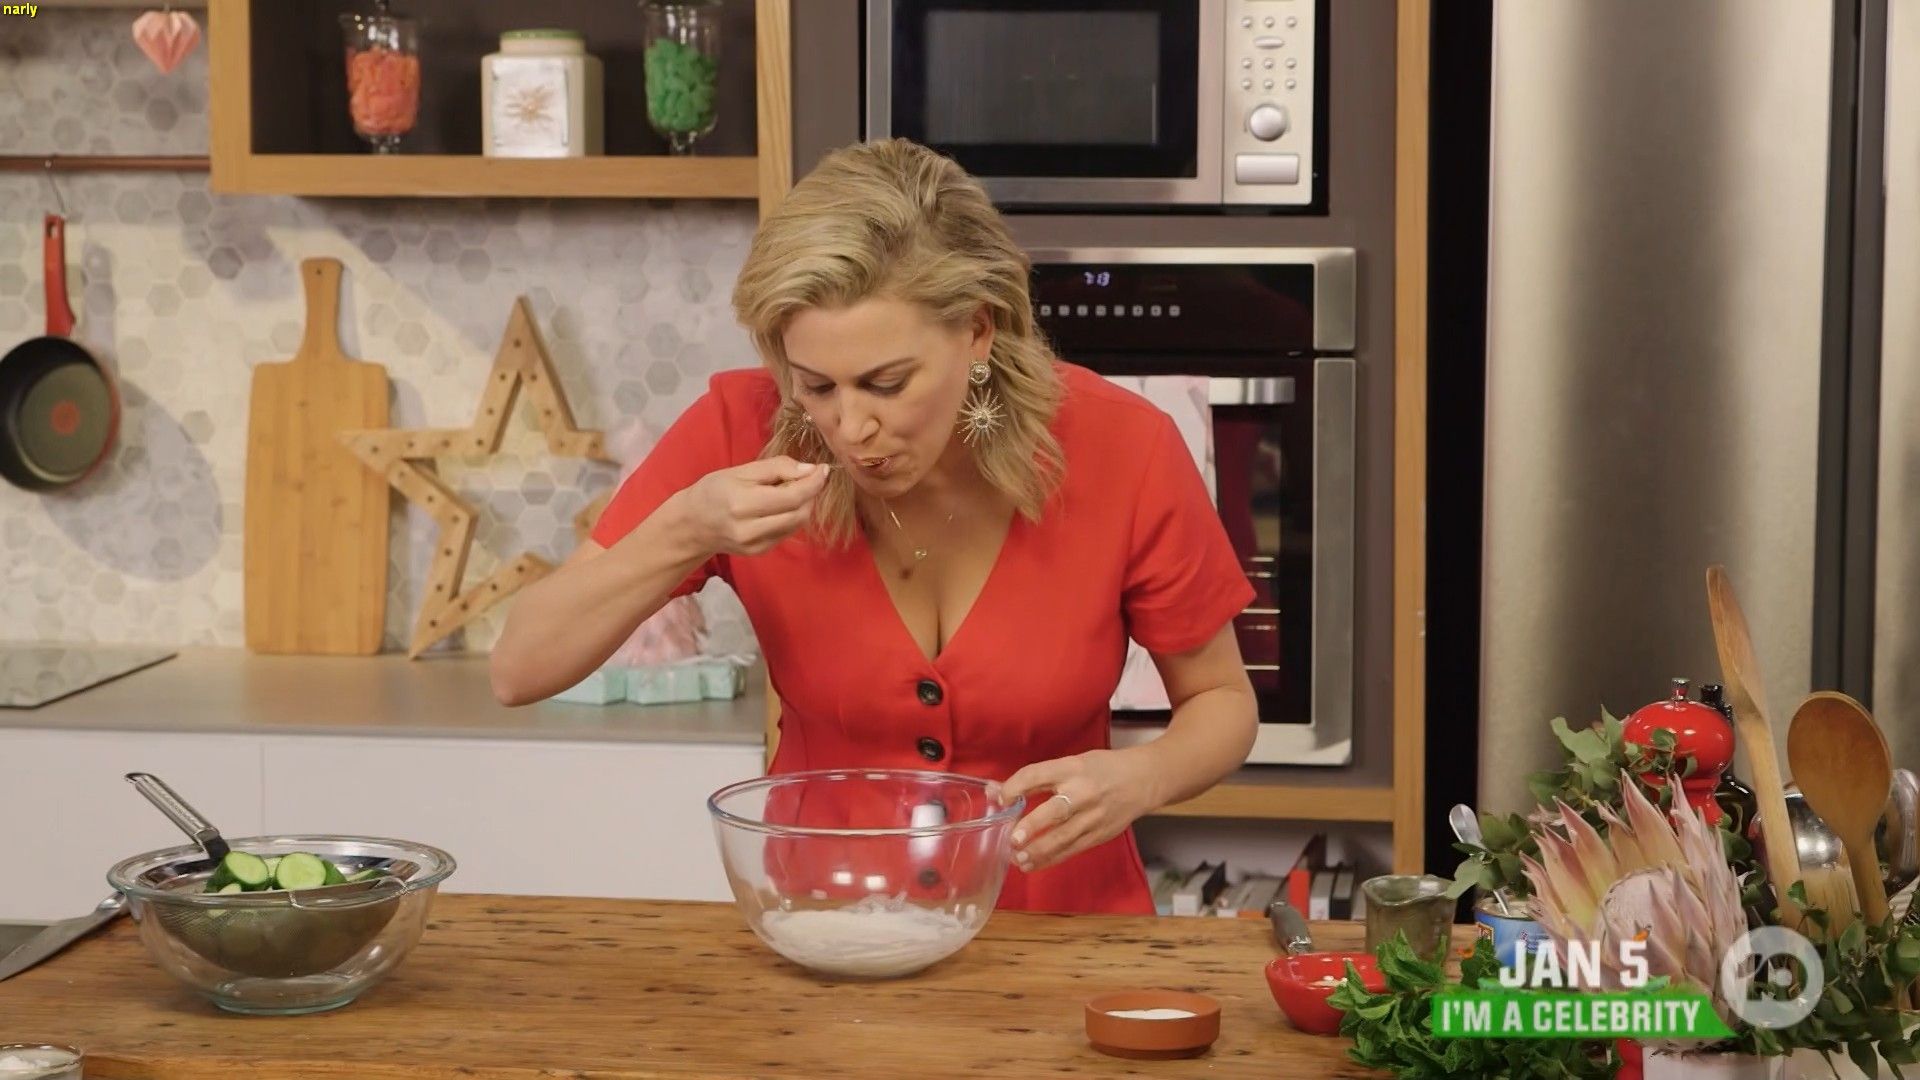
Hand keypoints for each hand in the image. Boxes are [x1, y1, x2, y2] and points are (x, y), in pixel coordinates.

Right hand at [674, 456, 828, 555]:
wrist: (693, 524)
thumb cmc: (714, 491)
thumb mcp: (740, 471)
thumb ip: (776, 468)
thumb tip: (809, 469)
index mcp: (742, 504)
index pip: (791, 497)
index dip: (813, 483)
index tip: (823, 469)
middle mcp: (750, 529)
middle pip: (799, 513)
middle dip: (811, 493)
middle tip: (808, 477)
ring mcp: (756, 544)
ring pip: (797, 523)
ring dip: (803, 504)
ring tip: (791, 490)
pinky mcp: (760, 552)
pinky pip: (788, 532)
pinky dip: (792, 516)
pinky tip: (780, 506)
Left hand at [993, 749, 1163, 872]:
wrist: (1143, 781)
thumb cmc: (1101, 769)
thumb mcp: (1071, 764)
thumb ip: (1038, 778)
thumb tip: (997, 792)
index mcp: (1072, 768)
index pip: (1038, 775)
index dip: (1015, 786)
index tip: (999, 798)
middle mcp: (1083, 792)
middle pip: (1055, 811)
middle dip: (1032, 826)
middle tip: (1013, 839)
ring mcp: (1093, 816)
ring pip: (1063, 837)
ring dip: (1038, 850)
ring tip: (1017, 859)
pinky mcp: (1099, 835)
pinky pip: (1071, 849)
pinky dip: (1051, 859)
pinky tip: (1032, 864)